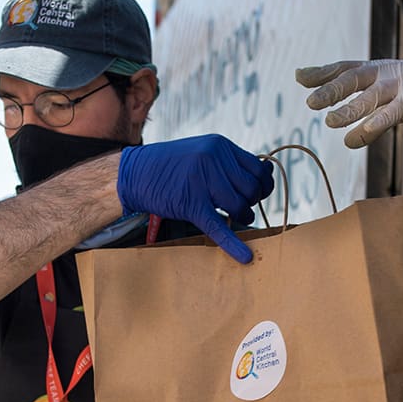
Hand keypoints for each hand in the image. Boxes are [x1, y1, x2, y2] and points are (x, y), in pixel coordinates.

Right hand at [117, 135, 274, 262]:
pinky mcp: (191, 204)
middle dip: (251, 202)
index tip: (257, 194)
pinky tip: (244, 256)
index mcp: (220, 145)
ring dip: (243, 216)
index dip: (263, 185)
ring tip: (235, 216)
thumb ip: (230, 161)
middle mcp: (214, 159)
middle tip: (242, 207)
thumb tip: (266, 173)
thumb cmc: (171, 165)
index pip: (258, 169)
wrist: (136, 173)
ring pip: (239, 206)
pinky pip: (218, 227)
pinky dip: (233, 244)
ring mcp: (202, 181)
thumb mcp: (203, 151)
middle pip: (251, 189)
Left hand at [296, 58, 402, 147]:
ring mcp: (401, 82)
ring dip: (349, 108)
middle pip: (352, 77)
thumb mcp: (393, 106)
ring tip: (330, 121)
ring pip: (370, 95)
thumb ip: (370, 122)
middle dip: (330, 89)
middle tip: (311, 103)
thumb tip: (349, 142)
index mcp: (377, 70)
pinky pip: (395, 109)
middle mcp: (385, 71)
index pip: (345, 68)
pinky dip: (379, 119)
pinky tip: (364, 130)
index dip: (322, 72)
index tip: (300, 77)